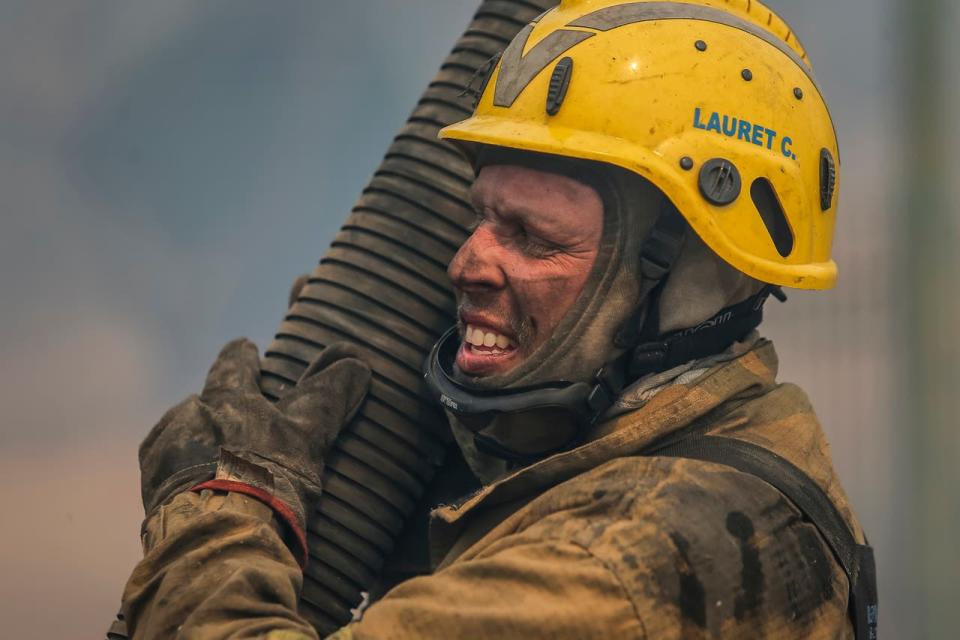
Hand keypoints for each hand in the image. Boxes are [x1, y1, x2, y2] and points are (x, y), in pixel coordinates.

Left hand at [138, 338, 370, 564]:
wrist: (215, 539)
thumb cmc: (267, 480)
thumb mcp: (309, 435)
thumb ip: (330, 396)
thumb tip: (359, 361)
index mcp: (226, 400)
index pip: (237, 365)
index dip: (242, 355)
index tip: (244, 346)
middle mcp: (187, 418)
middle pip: (202, 401)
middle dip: (214, 402)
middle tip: (222, 407)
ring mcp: (164, 456)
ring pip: (182, 437)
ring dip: (198, 443)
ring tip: (213, 464)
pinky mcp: (152, 492)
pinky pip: (168, 475)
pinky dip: (183, 478)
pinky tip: (194, 494)